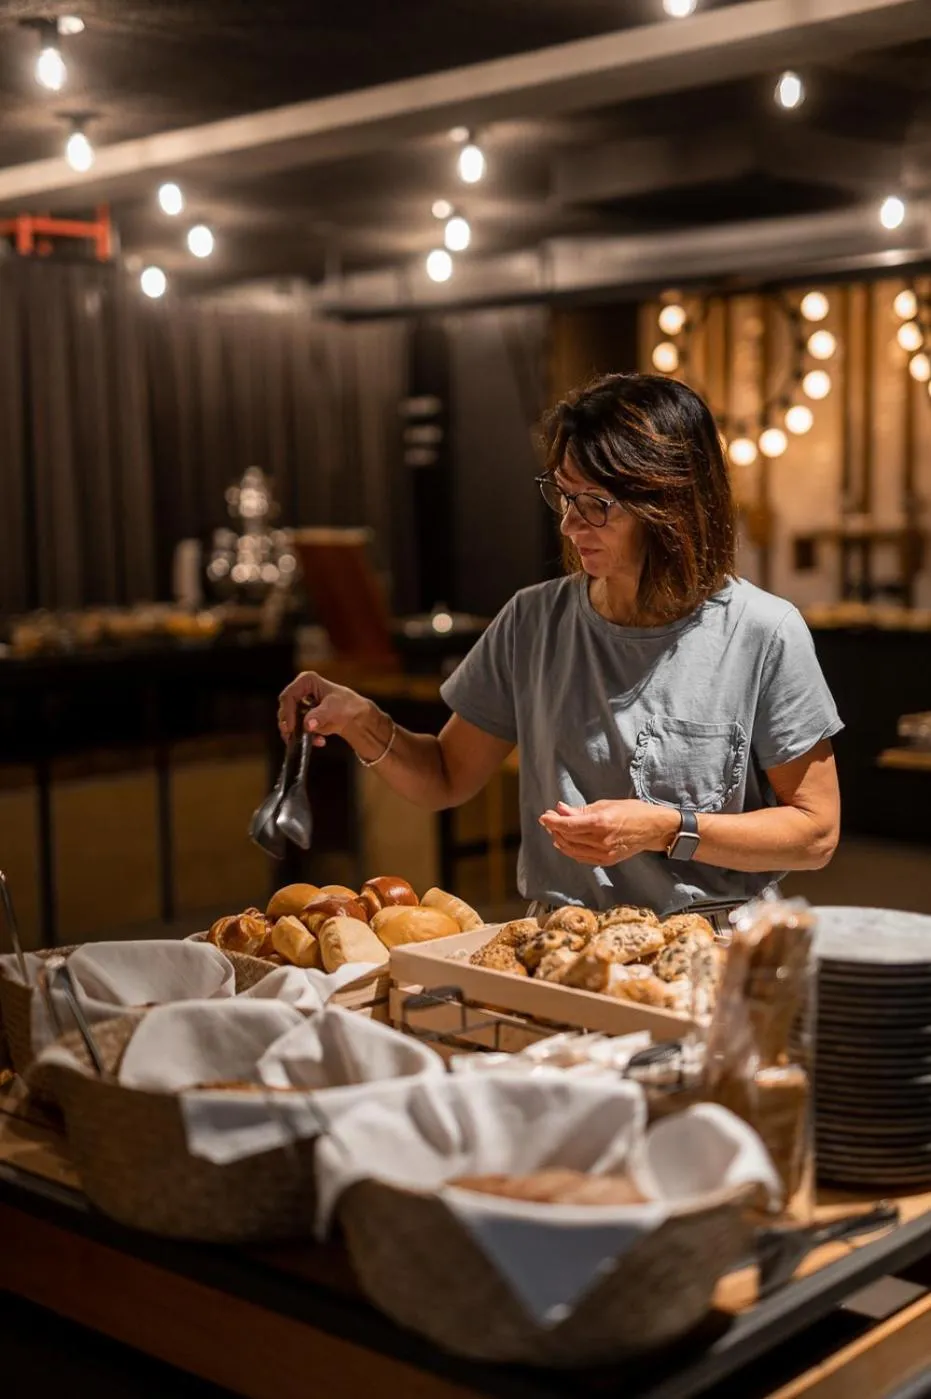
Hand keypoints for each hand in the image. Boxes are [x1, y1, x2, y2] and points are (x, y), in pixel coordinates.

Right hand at [277, 671, 370, 747]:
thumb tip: (308, 725)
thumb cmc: (347, 705)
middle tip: (294, 738)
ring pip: (287, 722)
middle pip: (284, 710)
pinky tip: (320, 741)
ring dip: (297, 735)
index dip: (287, 712)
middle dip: (289, 726)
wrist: (355, 716)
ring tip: (314, 740)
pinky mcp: (301, 718)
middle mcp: (299, 691)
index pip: (288, 696)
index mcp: (306, 681)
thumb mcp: (334, 708)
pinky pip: (295, 730)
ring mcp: (299, 705)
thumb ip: (320, 716)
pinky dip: (305, 738)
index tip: (291, 728)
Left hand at [538, 799, 678, 865]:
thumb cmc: (633, 811)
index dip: (552, 822)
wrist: (654, 829)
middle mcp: (601, 840)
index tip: (544, 816)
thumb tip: (560, 809)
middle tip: (549, 819)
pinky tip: (565, 843)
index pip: (568, 825)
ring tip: (555, 830)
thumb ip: (582, 809)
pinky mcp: (607, 861)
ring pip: (572, 850)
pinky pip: (582, 857)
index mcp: (601, 823)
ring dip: (560, 840)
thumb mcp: (606, 804)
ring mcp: (604, 853)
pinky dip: (570, 850)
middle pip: (568, 838)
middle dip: (554, 829)